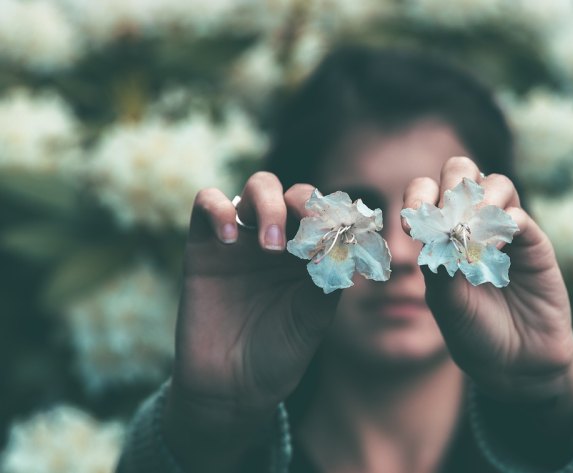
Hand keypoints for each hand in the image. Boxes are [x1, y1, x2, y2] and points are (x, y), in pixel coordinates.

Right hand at [164, 172, 338, 470]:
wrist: (232, 388)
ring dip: (270, 204)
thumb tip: (345, 240)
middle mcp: (281, 239)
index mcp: (312, 253)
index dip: (335, 214)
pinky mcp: (204, 245)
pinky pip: (207, 202)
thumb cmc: (279, 352)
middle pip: (295, 193)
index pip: (328, 213)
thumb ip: (328, 277)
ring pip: (258, 187)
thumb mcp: (313, 317)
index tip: (341, 232)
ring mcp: (244, 239)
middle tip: (304, 236)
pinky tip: (231, 238)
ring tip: (271, 246)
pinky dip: (219, 209)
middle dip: (305, 204)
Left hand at [402, 157, 572, 409]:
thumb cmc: (474, 333)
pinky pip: (519, 216)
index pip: (427, 192)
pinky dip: (502, 225)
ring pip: (495, 183)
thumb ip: (439, 266)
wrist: (516, 364)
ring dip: (479, 201)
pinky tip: (492, 249)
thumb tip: (437, 231)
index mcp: (442, 234)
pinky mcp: (534, 244)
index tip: (409, 226)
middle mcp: (473, 224)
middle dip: (451, 185)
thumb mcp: (446, 303)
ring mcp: (505, 231)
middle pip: (462, 172)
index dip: (418, 197)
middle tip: (446, 217)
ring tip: (471, 234)